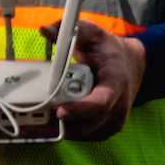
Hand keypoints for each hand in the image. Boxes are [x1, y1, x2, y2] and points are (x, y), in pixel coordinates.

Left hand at [45, 20, 144, 139]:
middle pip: (89, 123)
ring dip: (59, 131)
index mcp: (116, 83)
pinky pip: (85, 134)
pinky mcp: (107, 127)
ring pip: (85, 132)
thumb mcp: (90, 33)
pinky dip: (66, 131)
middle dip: (60, 124)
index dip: (81, 109)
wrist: (131, 64)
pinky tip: (46, 126)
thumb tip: (44, 30)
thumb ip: (68, 30)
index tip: (60, 111)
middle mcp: (119, 106)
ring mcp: (114, 119)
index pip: (101, 103)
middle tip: (34, 121)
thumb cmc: (108, 49)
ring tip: (33, 125)